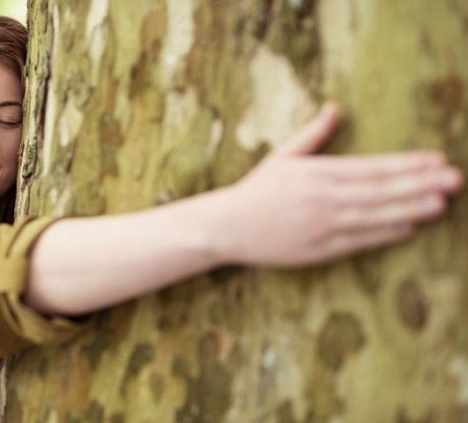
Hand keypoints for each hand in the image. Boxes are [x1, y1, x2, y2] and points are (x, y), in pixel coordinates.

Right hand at [216, 103, 463, 266]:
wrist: (227, 227)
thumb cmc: (256, 189)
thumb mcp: (283, 156)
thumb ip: (314, 134)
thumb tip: (336, 107)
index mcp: (317, 173)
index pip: (371, 167)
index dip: (406, 164)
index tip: (435, 159)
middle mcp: (323, 199)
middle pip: (380, 191)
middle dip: (420, 184)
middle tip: (454, 179)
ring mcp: (322, 226)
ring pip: (375, 216)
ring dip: (410, 209)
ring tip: (440, 203)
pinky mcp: (318, 250)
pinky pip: (358, 241)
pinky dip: (384, 234)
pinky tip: (407, 227)